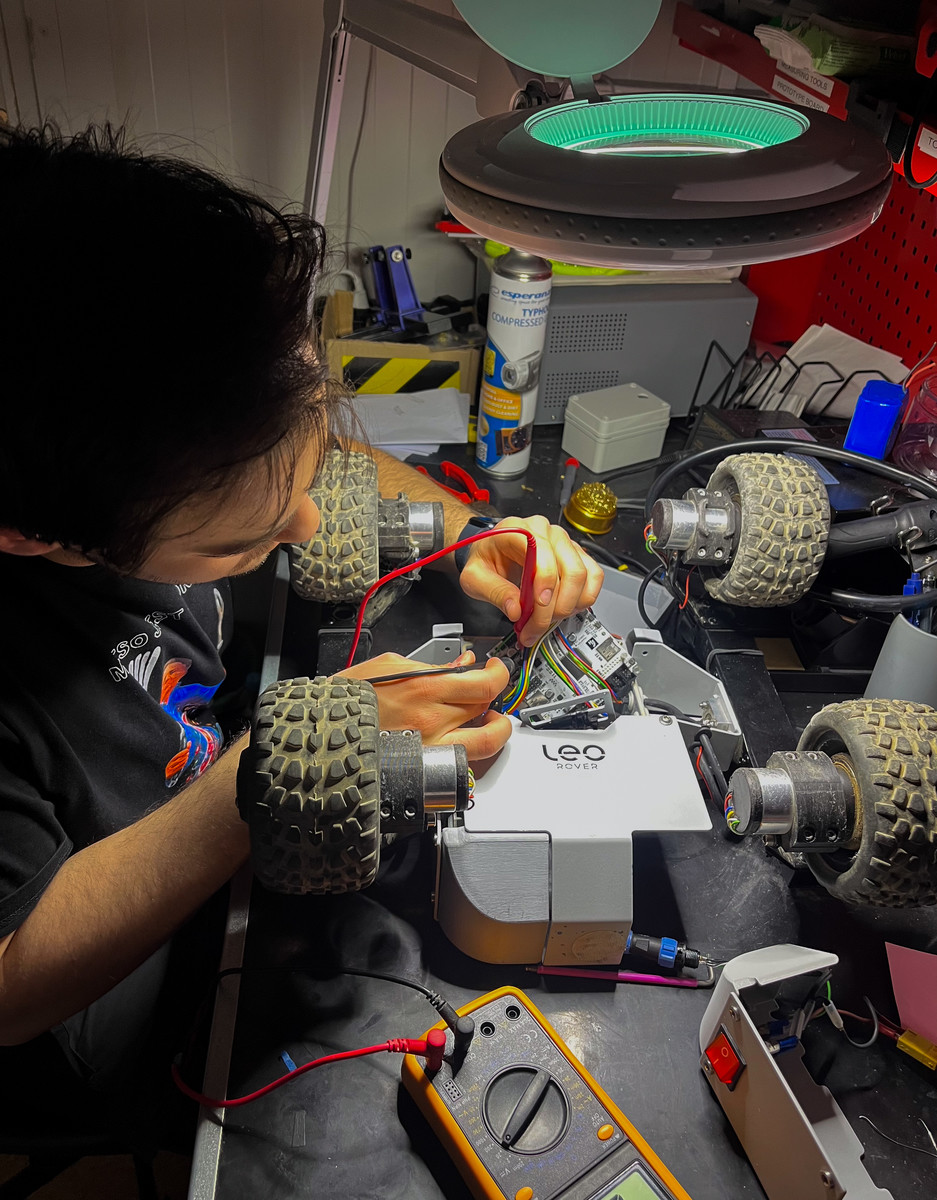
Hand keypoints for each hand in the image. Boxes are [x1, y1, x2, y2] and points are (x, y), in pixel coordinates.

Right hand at [338, 651, 510, 760]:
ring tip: (492, 720)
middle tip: (491, 691)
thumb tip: (463, 663)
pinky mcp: (423, 765)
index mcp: (425, 688)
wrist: (327, 726)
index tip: (495, 670)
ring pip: (484, 742)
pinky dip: (472, 749)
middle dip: (495, 696)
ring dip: (496, 729)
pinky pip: (461, 760)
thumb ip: (433, 664)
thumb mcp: (392, 664)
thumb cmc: (352, 695)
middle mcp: (433, 720)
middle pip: (487, 708)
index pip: (485, 683)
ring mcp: (431, 747)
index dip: (499, 675)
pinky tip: (468, 739)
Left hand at [459, 516, 604, 646]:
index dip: (546, 587)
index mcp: (520, 531)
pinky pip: (594, 577)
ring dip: (570, 606)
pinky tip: (565, 608)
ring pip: (585, 576)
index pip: (544, 557)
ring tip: (548, 619)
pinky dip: (583, 599)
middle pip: (571, 571)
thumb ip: (494, 592)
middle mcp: (546, 532)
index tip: (538, 609)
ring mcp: (564, 542)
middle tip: (537, 626)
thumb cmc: (485, 558)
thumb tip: (516, 610)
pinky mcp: (576, 555)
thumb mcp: (474, 577)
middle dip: (557, 607)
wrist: (491, 551)